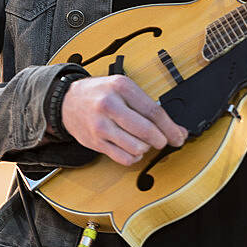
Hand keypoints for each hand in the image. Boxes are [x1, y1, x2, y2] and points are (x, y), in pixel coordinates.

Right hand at [61, 75, 187, 166]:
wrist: (66, 101)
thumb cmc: (99, 93)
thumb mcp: (123, 88)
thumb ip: (148, 106)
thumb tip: (175, 128)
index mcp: (121, 87)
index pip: (154, 111)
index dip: (170, 128)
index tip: (179, 136)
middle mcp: (110, 105)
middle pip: (147, 131)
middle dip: (161, 140)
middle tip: (163, 140)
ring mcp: (101, 125)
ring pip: (136, 148)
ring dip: (145, 148)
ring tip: (143, 141)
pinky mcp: (95, 142)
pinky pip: (123, 158)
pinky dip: (133, 157)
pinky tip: (132, 149)